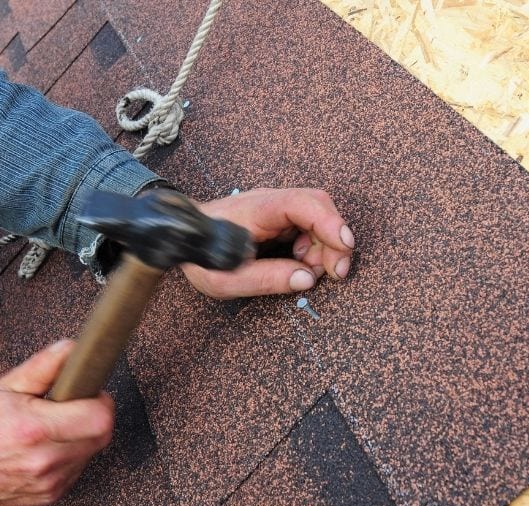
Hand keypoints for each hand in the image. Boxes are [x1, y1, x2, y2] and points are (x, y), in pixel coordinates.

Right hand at [0, 340, 114, 505]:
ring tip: (57, 428)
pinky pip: (78, 469)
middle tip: (74, 407)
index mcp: (34, 429)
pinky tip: (50, 447)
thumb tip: (71, 348)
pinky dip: (71, 456)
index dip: (100, 401)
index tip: (90, 393)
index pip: (98, 417)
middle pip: (102, 435)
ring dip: (83, 437)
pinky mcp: (52, 495)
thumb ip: (43, 365)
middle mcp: (45, 460)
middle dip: (94, 416)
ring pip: (92, 452)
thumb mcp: (7, 386)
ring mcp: (50, 482)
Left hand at [182, 188, 354, 298]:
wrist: (183, 238)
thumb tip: (306, 279)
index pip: (302, 203)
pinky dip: (315, 247)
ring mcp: (277, 208)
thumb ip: (265, 279)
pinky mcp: (280, 218)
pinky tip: (300, 264)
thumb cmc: (201, 255)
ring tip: (309, 272)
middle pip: (319, 207)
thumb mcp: (227, 278)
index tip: (344, 245)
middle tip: (336, 273)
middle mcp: (271, 202)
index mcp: (258, 209)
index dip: (329, 222)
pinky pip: (309, 226)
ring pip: (318, 217)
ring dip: (325, 247)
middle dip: (334, 240)